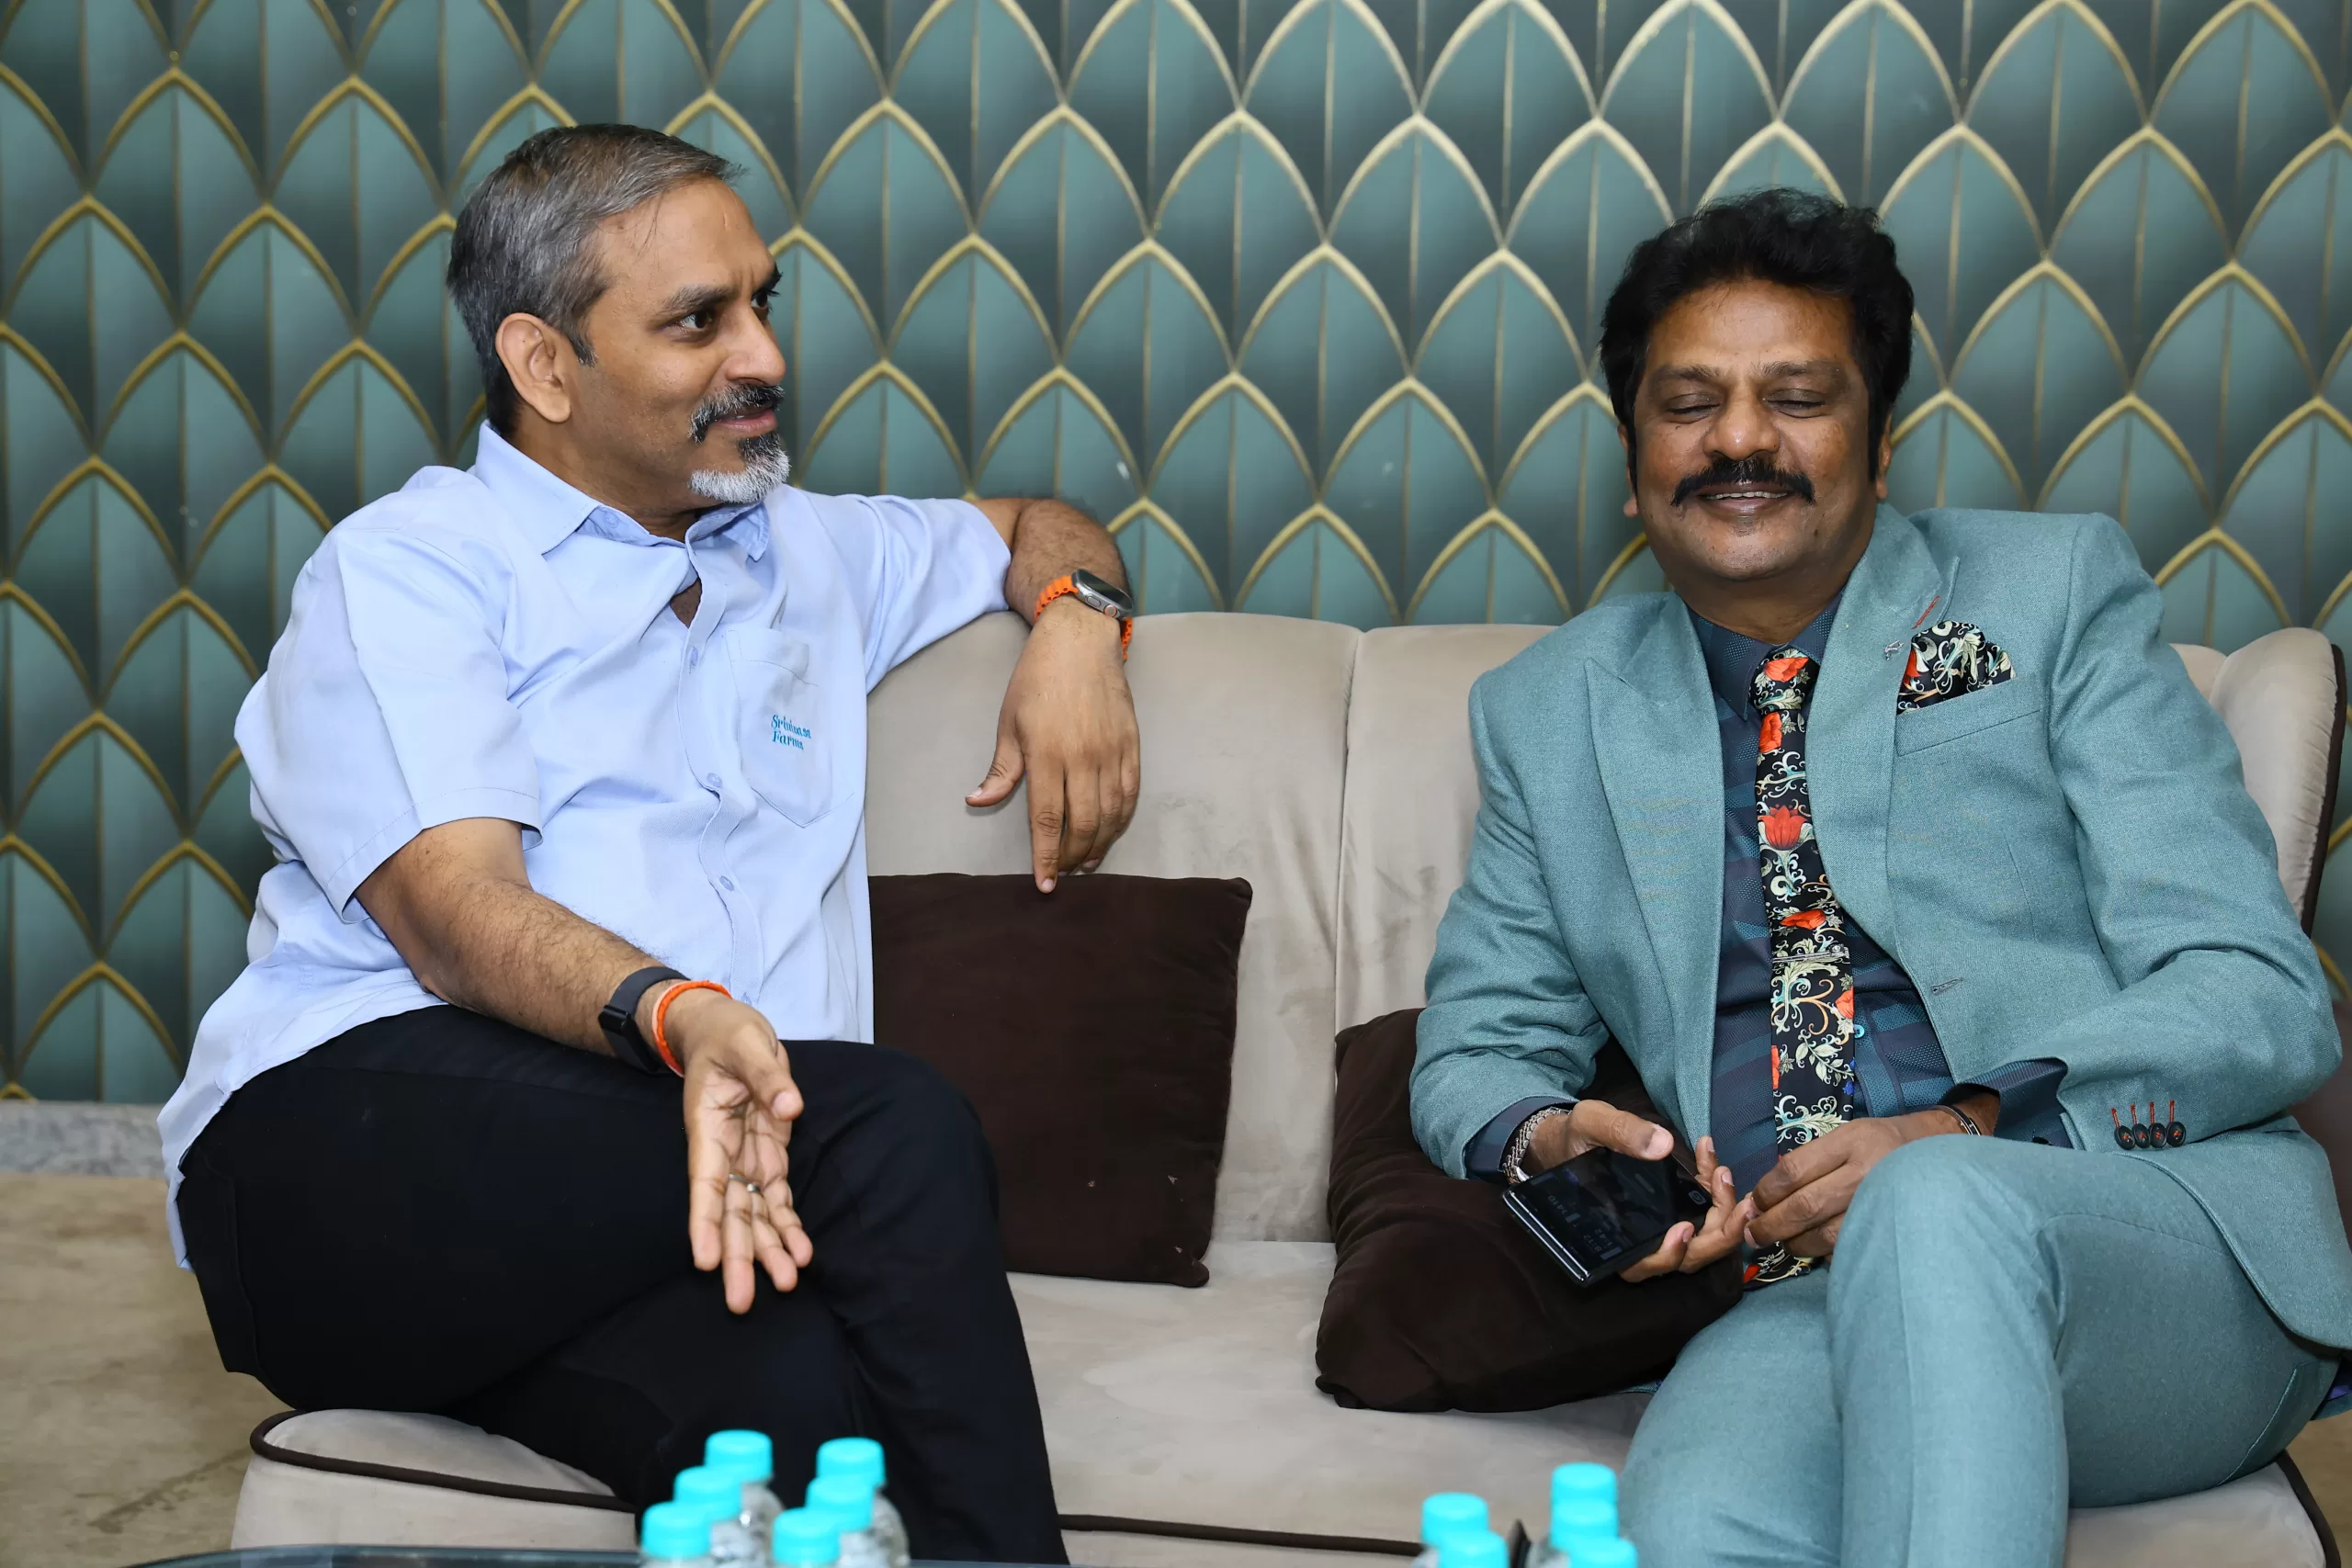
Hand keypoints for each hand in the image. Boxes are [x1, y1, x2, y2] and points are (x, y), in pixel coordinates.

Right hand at [650, 985, 814, 1312]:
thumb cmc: (728, 1034)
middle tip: (740, 1303)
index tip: (705, 1262)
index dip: (706, 1224)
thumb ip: (769, 1076)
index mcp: (708, 1130)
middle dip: (736, 1257)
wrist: (727, 1029)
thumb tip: (792, 1108)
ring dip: (767, 1250)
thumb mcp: (748, 1043)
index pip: (706, 1184)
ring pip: (753, 1215)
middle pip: (729, 1213)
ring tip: (785, 1285)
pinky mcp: (767, 1157)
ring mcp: (745, 1159)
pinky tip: (800, 1256)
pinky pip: (776, 1200)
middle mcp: (723, 1154)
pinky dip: (788, 1227)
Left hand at [966, 598, 1141, 890]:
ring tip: (1085, 862)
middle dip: (1072, 857)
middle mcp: (1083, 758)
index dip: (1046, 857)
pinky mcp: (1131, 746)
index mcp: (1047, 754)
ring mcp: (1112, 753)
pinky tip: (1110, 832)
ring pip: (1111, 816)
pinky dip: (1121, 820)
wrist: (1080, 641)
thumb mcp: (1008, 723)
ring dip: (1099, 845)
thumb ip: (1000, 770)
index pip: (1047, 820)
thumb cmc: (1037, 680)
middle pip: (1083, 825)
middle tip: (1063, 873)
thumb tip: (977, 801)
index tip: (1044, 884)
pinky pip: (1131, 795)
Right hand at [1528, 1101, 1750, 1281]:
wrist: (1574, 1136)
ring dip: (1726, 1214)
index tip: (1683, 1227)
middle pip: (1689, 1257)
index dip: (1670, 1254)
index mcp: (1614, 1235)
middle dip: (1720, 1233)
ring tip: (1725, 1174)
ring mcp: (1664, 1228)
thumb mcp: (1591, 1124)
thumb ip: (1620, 1133)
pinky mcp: (1678, 1210)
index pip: (1645, 1263)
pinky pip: (1706, 1214)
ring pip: (1704, 1241)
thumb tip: (1661, 1144)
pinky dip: (1717, 1191)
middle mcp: (1642, 1241)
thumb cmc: (1575, 1138)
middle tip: (1741, 1203)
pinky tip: (1710, 1155)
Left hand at [1749, 1096, 1992, 1257]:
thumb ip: (1813, 1160)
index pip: (1793, 1171)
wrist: (1945, 1152)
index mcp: (1852, 1141)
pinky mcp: (1893, 1228)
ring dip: (1795, 1243)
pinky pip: (1849, 1248)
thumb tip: (1766, 1194)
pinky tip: (1817, 1250)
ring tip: (1783, 1243)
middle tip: (1754, 1234)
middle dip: (1772, 1225)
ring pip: (1825, 1235)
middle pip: (1805, 1206)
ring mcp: (1882, 1203)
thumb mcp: (1850, 1135)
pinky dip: (1827, 1253)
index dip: (1766, 1192)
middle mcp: (1867, 1172)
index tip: (1754, 1203)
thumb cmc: (1887, 1143)